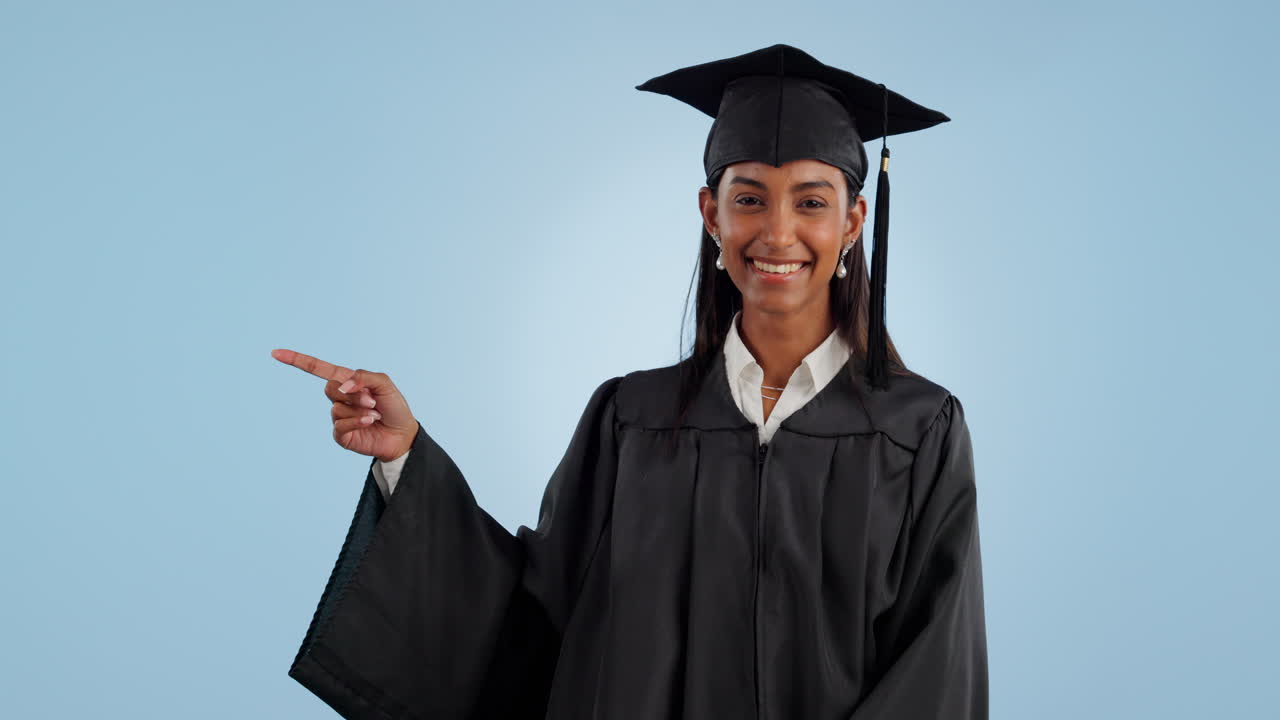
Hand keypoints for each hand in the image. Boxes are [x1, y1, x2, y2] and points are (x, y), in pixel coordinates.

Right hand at [271, 348, 417, 462]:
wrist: (402, 434)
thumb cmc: (394, 407)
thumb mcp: (384, 383)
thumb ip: (363, 377)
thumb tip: (341, 386)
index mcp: (347, 382)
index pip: (318, 369)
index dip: (297, 360)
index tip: (275, 353)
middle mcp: (340, 398)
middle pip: (329, 388)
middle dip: (353, 394)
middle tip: (372, 400)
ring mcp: (338, 417)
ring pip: (337, 408)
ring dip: (360, 410)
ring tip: (374, 414)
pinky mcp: (340, 434)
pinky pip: (340, 424)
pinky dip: (357, 421)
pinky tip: (369, 422)